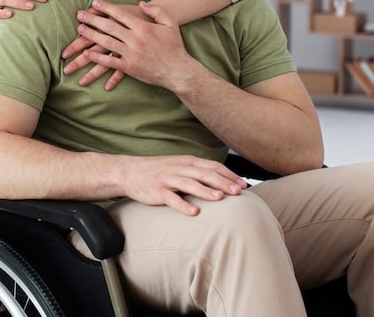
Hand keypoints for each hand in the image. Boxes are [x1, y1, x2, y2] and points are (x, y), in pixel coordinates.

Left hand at [75, 0, 193, 89]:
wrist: (178, 70)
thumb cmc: (175, 46)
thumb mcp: (170, 24)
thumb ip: (157, 11)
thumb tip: (142, 3)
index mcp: (143, 27)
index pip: (120, 13)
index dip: (106, 7)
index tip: (94, 2)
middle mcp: (134, 39)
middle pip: (109, 26)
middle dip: (92, 19)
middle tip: (79, 14)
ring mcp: (131, 54)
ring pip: (105, 43)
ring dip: (91, 36)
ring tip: (79, 30)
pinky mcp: (129, 67)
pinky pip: (110, 62)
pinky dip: (98, 58)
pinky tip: (88, 54)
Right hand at [120, 155, 247, 215]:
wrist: (130, 172)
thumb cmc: (159, 171)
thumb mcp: (180, 166)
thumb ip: (198, 172)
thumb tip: (222, 182)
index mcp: (187, 161)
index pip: (213, 166)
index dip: (229, 175)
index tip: (244, 184)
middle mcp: (180, 168)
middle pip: (205, 174)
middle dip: (223, 182)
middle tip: (239, 192)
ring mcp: (168, 179)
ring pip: (190, 184)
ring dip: (206, 191)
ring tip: (220, 198)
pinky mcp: (157, 191)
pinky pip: (171, 198)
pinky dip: (183, 205)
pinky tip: (194, 213)